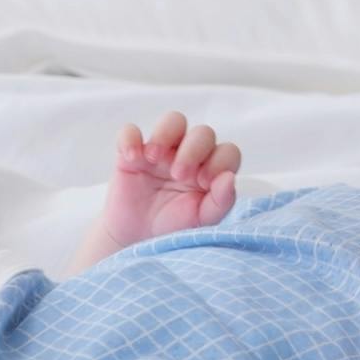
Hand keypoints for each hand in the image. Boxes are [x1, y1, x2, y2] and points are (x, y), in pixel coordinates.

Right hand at [77, 112, 241, 267]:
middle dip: (193, 150)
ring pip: (173, 120)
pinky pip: (130, 132)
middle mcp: (190, 155)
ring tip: (154, 158)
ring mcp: (162, 151)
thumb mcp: (201, 220)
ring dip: (166, 134)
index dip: (220, 162)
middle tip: (178, 175)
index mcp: (212, 170)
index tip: (204, 184)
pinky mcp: (133, 153)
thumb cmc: (175, 226)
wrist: (136, 239)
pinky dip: (130, 138)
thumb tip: (229, 178)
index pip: (227, 151)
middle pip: (202, 133)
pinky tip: (132, 157)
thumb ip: (221, 201)